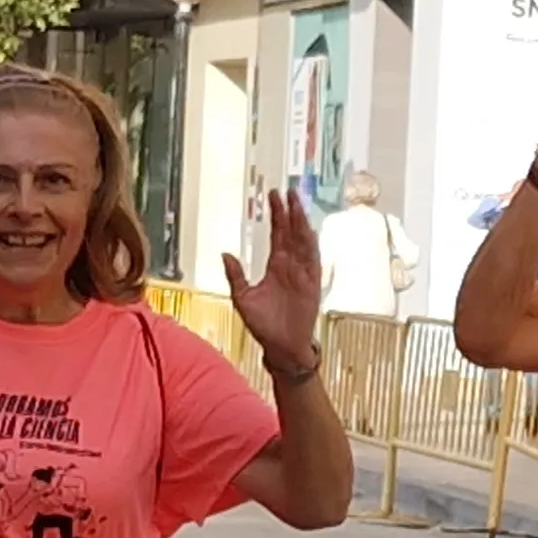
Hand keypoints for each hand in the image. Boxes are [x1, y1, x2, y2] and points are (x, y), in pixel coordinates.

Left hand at [224, 187, 324, 375]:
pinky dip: (311, 246)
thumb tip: (225, 254)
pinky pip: (313, 261)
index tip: (274, 196)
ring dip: (301, 224)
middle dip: (290, 212)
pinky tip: (309, 231)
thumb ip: (235, 276)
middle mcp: (291, 266)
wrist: (280, 347)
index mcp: (276, 266)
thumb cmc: (263, 325)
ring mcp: (303, 274)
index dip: (277, 215)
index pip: (278, 234)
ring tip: (297, 205)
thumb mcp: (243, 298)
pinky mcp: (312, 285)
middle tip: (287, 191)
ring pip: (304, 242)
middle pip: (292, 232)